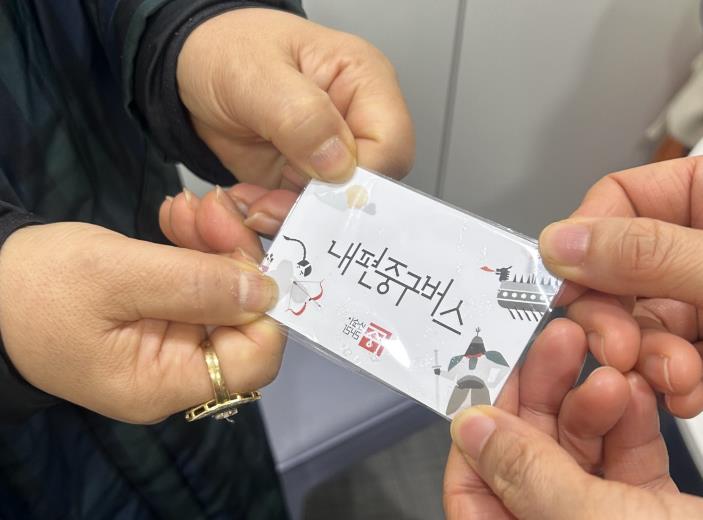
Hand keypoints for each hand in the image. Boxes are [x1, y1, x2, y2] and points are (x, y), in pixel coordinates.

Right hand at [0, 217, 280, 422]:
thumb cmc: (36, 287)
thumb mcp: (114, 275)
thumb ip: (195, 284)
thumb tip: (268, 292)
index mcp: (165, 382)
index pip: (254, 360)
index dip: (265, 308)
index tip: (247, 251)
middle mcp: (177, 373)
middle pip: (243, 321)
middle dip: (235, 258)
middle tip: (214, 207)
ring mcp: (171, 346)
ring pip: (224, 297)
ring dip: (215, 245)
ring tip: (190, 206)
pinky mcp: (163, 318)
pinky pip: (197, 286)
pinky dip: (195, 250)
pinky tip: (179, 219)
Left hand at [177, 7, 414, 193]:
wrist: (189, 71)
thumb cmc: (226, 51)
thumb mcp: (254, 72)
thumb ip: (300, 114)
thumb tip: (338, 162)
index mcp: (363, 81)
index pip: (390, 144)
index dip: (358, 176)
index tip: (312, 184)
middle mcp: (355, 122)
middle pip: (368, 186)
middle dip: (320, 204)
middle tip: (272, 203)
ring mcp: (330, 157)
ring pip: (335, 209)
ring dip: (292, 215)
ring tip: (254, 201)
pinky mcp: (305, 182)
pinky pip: (303, 215)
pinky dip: (275, 217)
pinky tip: (250, 201)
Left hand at [443, 319, 700, 518]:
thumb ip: (529, 476)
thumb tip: (472, 431)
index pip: (472, 493)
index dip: (478, 436)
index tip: (489, 380)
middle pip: (527, 461)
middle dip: (540, 397)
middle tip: (553, 348)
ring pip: (578, 453)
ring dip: (590, 403)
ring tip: (609, 372)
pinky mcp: (651, 515)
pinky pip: (625, 461)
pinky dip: (629, 424)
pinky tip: (636, 394)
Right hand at [539, 157, 702, 416]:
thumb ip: (649, 253)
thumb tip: (563, 245)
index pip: (618, 198)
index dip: (584, 243)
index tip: (567, 286)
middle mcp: (698, 243)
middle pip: (618, 270)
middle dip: (615, 318)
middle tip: (617, 346)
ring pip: (641, 320)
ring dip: (645, 359)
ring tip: (671, 380)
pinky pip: (670, 355)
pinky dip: (670, 380)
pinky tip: (684, 393)